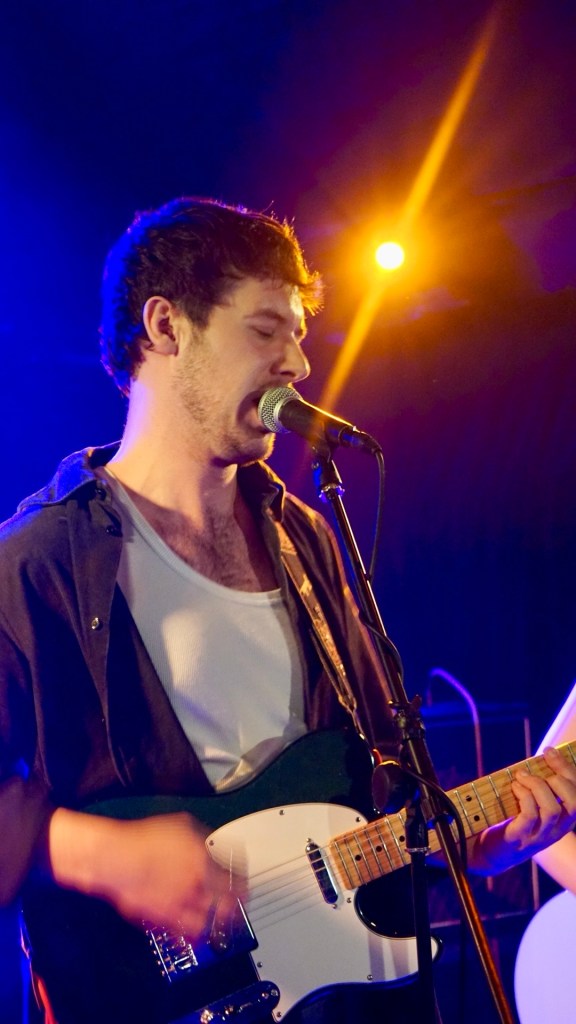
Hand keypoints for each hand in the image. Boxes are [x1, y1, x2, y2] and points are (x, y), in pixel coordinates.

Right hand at [45, 808, 242, 938]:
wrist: (115, 859)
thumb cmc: (144, 839)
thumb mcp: (182, 824)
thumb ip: (203, 837)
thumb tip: (213, 844)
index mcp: (204, 863)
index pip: (236, 878)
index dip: (244, 881)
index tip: (245, 882)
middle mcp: (196, 887)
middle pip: (228, 904)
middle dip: (237, 906)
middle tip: (240, 906)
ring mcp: (179, 905)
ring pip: (208, 922)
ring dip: (218, 922)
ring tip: (222, 922)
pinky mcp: (161, 919)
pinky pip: (184, 933)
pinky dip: (194, 933)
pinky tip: (196, 930)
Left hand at [473, 746, 575, 873]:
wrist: (491, 853)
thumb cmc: (513, 821)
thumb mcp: (534, 807)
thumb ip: (542, 788)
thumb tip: (543, 756)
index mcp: (563, 821)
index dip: (568, 769)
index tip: (550, 751)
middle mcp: (556, 830)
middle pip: (574, 803)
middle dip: (559, 777)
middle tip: (538, 765)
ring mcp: (539, 836)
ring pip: (552, 809)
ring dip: (537, 785)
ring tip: (521, 776)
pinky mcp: (519, 838)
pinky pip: (530, 815)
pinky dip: (524, 795)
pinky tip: (515, 786)